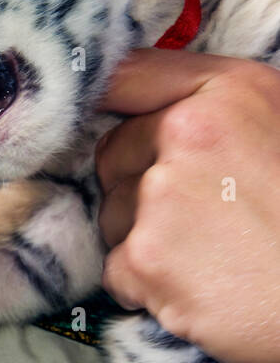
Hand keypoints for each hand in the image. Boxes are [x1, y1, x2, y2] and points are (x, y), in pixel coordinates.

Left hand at [95, 48, 279, 362]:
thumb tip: (137, 92)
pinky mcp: (147, 257)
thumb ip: (214, 103)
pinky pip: (117, 267)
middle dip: (138, 183)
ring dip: (144, 237)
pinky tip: (202, 287)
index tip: (100, 116)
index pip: (128, 74)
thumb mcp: (279, 125)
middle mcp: (189, 132)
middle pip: (113, 152)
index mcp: (229, 93)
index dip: (107, 99)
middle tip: (203, 213)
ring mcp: (164, 195)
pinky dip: (148, 286)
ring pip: (111, 213)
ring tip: (212, 252)